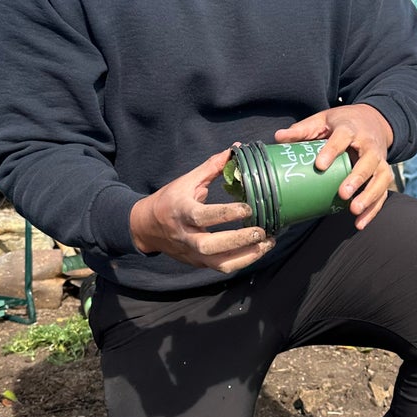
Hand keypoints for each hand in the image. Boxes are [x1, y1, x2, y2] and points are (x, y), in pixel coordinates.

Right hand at [129, 149, 274, 272]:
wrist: (147, 228)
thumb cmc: (170, 200)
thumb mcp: (187, 181)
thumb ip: (212, 167)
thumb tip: (235, 149)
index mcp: (180, 211)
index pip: (202, 216)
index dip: (226, 214)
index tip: (247, 208)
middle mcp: (185, 236)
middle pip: (210, 245)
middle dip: (238, 240)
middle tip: (261, 231)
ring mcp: (192, 253)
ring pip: (219, 263)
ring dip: (247, 255)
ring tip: (268, 242)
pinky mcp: (199, 263)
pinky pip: (223, 267)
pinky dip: (244, 261)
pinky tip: (260, 249)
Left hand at [274, 104, 393, 229]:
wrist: (372, 120)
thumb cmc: (342, 123)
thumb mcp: (322, 120)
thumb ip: (302, 130)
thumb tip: (278, 137)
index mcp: (351, 128)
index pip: (343, 138)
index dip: (332, 151)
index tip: (320, 165)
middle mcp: (369, 144)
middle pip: (367, 161)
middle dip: (357, 178)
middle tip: (343, 193)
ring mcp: (380, 160)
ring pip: (380, 179)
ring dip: (369, 196)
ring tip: (353, 210)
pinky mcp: (384, 174)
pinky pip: (382, 193)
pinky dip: (373, 209)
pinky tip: (359, 223)